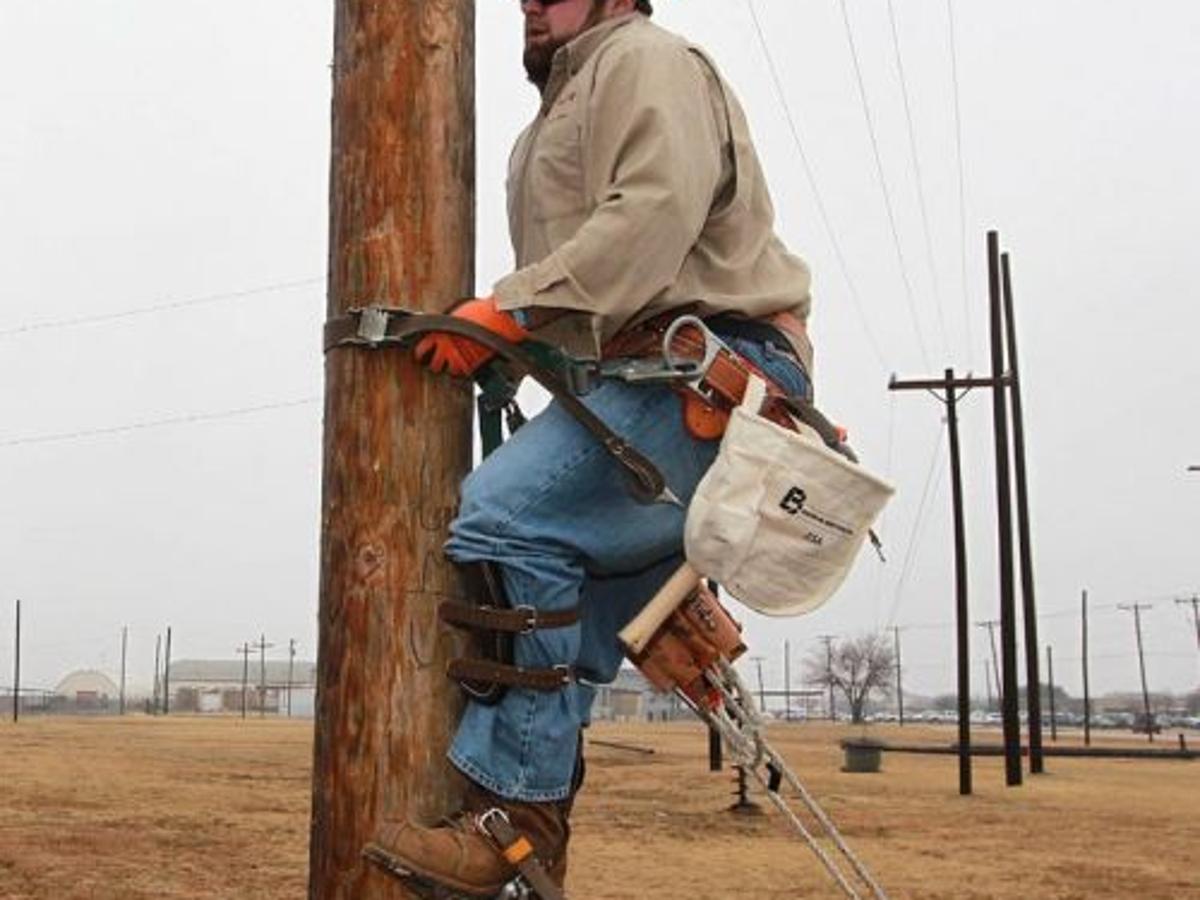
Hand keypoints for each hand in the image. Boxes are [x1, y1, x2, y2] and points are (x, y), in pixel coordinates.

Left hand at [414, 296, 529, 377]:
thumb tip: (443, 328)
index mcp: (439, 332)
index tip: (424, 355)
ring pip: (449, 372)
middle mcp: (447, 347)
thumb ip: (447, 324)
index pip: (422, 349)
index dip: (422, 353)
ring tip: (455, 365)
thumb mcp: (457, 313)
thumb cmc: (482, 310)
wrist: (501, 317)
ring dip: (451, 369)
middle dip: (436, 364)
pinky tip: (467, 364)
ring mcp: (460, 357)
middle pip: (434, 365)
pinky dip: (465, 370)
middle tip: (439, 363)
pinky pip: (464, 373)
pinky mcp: (473, 364)